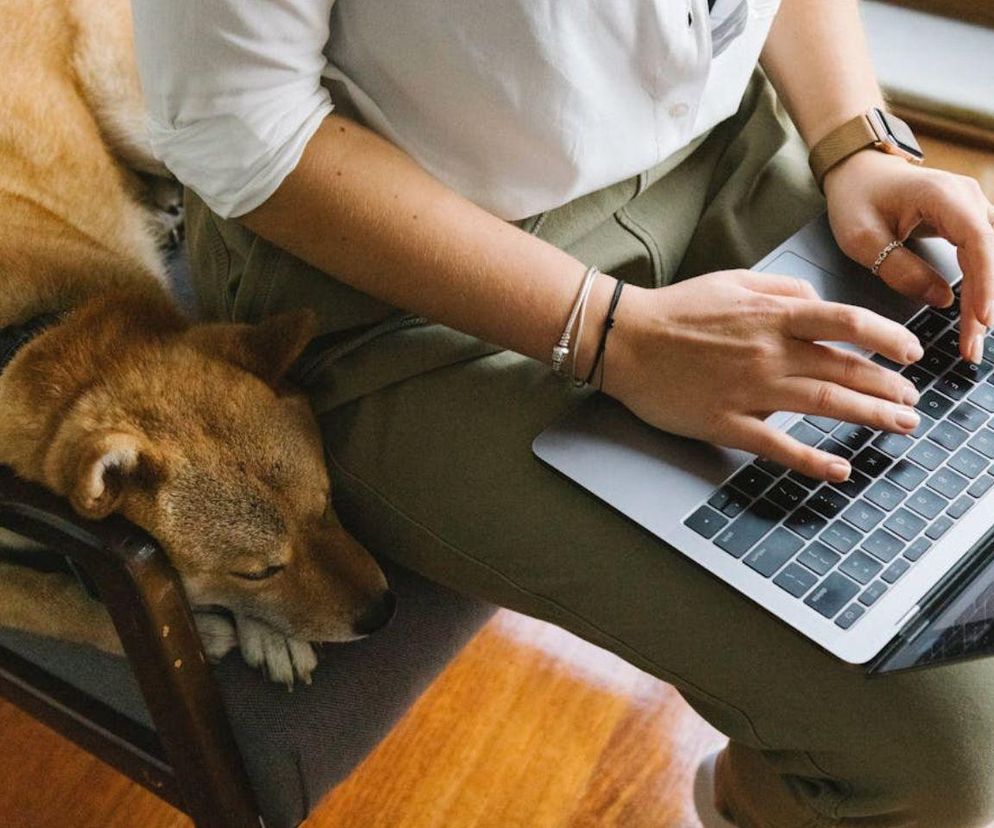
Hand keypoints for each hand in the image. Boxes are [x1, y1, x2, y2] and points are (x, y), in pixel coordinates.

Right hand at [604, 270, 923, 481]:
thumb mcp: (733, 280)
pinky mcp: (727, 422)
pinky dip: (813, 460)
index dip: (888, 337)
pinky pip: (779, 445)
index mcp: (772, 316)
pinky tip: (840, 468)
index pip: (847, 323)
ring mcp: (750, 390)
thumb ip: (781, 289)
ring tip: (899, 425)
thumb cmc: (675, 311)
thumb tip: (819, 303)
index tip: (910, 352)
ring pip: (825, 403)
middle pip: (845, 369)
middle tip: (912, 401)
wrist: (624, 340)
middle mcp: (769, 352)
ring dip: (870, 416)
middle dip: (888, 386)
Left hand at [825, 151, 993, 362]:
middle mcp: (968, 199)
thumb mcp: (862, 239)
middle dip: (984, 304)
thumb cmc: (857, 198)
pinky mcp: (969, 223)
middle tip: (971, 349)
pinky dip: (980, 289)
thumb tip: (941, 300)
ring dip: (985, 301)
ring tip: (972, 342)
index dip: (985, 281)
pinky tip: (975, 318)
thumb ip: (899, 269)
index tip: (982, 318)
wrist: (859, 173)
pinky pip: (983, 259)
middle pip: (989, 256)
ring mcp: (973, 209)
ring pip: (990, 261)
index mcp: (943, 196)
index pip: (977, 240)